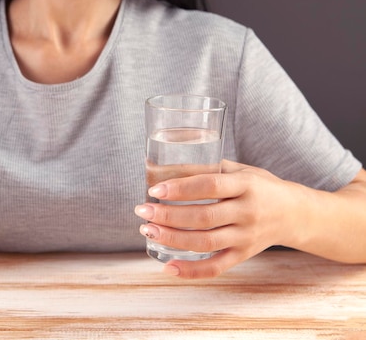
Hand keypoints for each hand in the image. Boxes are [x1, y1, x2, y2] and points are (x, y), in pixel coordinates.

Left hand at [135, 160, 301, 278]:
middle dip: (168, 215)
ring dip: (172, 238)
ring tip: (148, 230)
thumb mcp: (239, 170)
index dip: (180, 188)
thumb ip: (206, 168)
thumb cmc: (260, 186)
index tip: (155, 189)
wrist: (295, 213)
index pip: (209, 186)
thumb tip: (162, 166)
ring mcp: (246, 237)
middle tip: (142, 210)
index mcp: (246, 185)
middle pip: (203, 217)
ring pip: (205, 242)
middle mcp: (248, 212)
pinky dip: (191, 271)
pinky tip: (168, 267)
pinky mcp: (243, 255)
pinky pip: (216, 267)